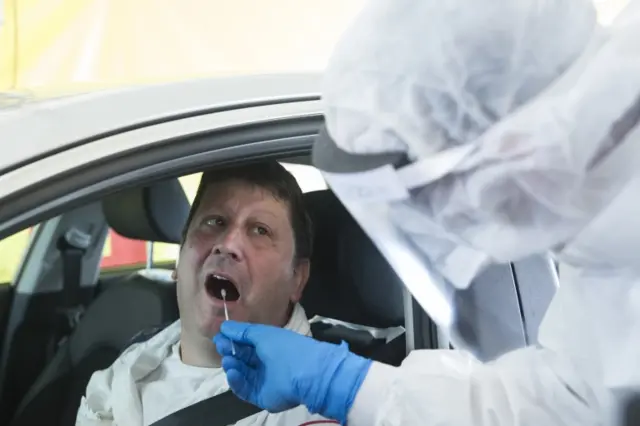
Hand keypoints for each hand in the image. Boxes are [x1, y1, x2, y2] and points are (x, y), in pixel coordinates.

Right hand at [214, 321, 371, 422]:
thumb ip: (242, 332)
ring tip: (228, 360)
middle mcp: (267, 364)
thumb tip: (224, 327)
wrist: (306, 373)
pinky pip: (245, 390)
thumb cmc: (286, 348)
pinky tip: (233, 372)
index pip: (247, 344)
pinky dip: (237, 381)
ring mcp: (264, 381)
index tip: (220, 335)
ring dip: (232, 366)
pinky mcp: (262, 396)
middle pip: (242, 359)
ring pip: (242, 375)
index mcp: (270, 347)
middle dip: (230, 351)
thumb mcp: (263, 334)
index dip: (233, 339)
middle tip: (220, 346)